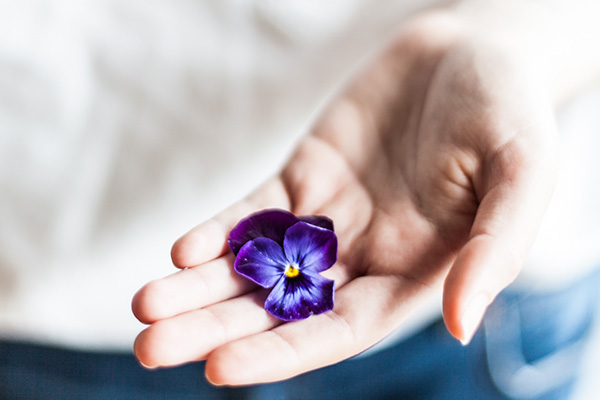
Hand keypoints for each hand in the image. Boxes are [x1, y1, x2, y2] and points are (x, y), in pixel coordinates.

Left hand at [132, 12, 557, 384]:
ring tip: (145, 305)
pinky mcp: (304, 175)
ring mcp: (329, 217)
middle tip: (151, 347)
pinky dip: (219, 231)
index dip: (281, 352)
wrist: (473, 49)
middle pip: (279, 308)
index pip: (337, 330)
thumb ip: (496, 249)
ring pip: (255, 264)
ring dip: (199, 285)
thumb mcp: (523, 173)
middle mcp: (363, 256)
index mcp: (412, 274)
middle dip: (216, 328)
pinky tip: (183, 249)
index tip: (221, 367)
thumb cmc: (510, 112)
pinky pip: (255, 210)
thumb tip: (461, 323)